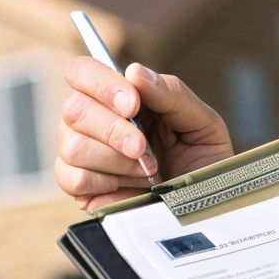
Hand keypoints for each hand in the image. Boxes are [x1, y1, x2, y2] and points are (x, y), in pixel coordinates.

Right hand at [54, 57, 233, 210]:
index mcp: (117, 96)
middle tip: (143, 147)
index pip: (82, 72)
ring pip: (72, 146)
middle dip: (113, 130)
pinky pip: (72, 178)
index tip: (132, 104)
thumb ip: (171, 93)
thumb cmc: (202, 161)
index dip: (102, 84)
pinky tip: (130, 186)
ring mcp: (81, 155)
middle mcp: (91, 121)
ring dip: (116, 160)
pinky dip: (105, 182)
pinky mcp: (79, 189)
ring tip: (146, 170)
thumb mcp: (201, 122)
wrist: (206, 206)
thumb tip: (134, 72)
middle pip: (73, 109)